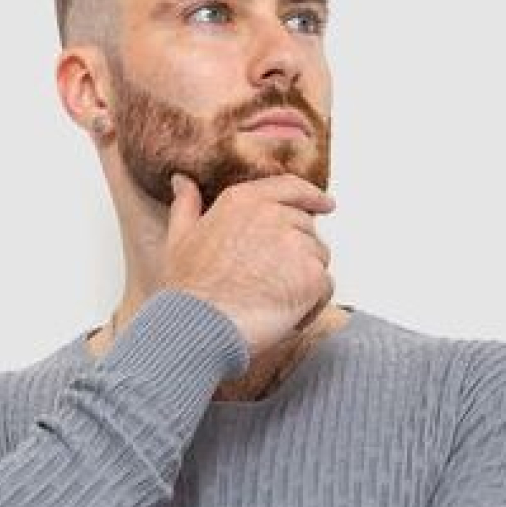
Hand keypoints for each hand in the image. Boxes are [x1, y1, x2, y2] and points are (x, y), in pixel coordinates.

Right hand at [161, 168, 336, 359]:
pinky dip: (312, 306)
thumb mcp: (179, 239)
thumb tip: (182, 181)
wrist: (202, 325)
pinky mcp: (311, 275)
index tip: (325, 205)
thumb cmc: (188, 290)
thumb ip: (186, 206)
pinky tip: (288, 319)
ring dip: (305, 282)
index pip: (290, 188)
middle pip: (307, 229)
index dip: (311, 196)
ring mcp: (296, 244)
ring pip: (319, 259)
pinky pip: (325, 288)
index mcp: (245, 200)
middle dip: (299, 256)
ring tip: (276, 305)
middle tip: (276, 286)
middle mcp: (274, 214)